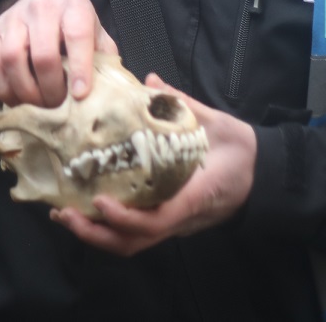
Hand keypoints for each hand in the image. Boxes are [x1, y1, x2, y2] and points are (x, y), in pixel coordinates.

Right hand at [0, 0, 118, 107]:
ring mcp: (13, 18)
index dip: (80, 68)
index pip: (77, 36)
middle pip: (42, 54)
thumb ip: (104, 60)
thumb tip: (111, 93)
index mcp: (74, 7)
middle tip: (58, 108)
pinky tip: (17, 101)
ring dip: (26, 92)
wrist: (42, 5)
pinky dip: (3, 89)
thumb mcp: (96, 36)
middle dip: (51, 89)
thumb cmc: (75, 29)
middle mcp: (41, 7)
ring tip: (38, 107)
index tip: (81, 96)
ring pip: (12, 60)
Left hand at [50, 74, 256, 255]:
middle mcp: (179, 219)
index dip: (126, 218)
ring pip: (130, 244)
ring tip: (63, 215)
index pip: (157, 221)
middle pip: (134, 243)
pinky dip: (105, 227)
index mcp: (194, 197)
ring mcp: (172, 224)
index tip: (100, 201)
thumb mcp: (216, 123)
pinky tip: (83, 210)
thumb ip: (183, 104)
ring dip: (95, 234)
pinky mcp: (166, 221)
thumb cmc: (239, 151)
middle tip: (63, 213)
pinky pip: (133, 234)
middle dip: (95, 233)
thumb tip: (151, 81)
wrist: (263, 174)